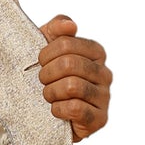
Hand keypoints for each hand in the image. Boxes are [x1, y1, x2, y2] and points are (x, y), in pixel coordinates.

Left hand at [36, 16, 110, 142]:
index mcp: (96, 53)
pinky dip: (58, 109)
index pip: (67, 43)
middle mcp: (104, 73)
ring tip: (48, 96)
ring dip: (51, 92)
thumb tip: (71, 25)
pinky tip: (56, 110)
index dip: (46, 54)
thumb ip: (57, 28)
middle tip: (42, 82)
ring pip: (71, 86)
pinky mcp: (99, 119)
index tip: (40, 63)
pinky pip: (75, 108)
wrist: (46, 116)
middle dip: (46, 74)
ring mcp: (104, 96)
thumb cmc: (49, 79)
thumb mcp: (48, 48)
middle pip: (69, 63)